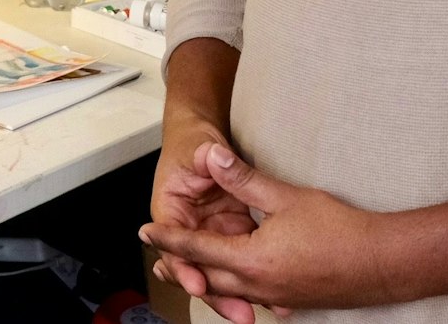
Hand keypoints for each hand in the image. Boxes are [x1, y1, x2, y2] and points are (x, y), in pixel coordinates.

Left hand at [143, 143, 396, 321]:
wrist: (384, 263)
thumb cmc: (342, 229)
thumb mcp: (287, 197)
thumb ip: (245, 179)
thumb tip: (215, 159)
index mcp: (251, 259)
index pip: (197, 247)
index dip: (169, 238)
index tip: (145, 231)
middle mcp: (258, 284)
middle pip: (206, 277)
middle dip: (180, 267)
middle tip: (157, 259)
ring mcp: (276, 298)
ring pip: (229, 291)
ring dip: (206, 281)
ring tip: (191, 274)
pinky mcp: (292, 302)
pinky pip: (254, 298)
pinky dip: (237, 291)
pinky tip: (238, 288)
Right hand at [151, 119, 259, 321]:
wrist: (198, 141)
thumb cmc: (192, 145)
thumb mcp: (199, 148)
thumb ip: (206, 156)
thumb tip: (212, 155)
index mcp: (172, 211)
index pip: (176, 245)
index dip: (185, 267)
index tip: (198, 284)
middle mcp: (191, 228)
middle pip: (198, 268)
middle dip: (217, 295)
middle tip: (239, 313)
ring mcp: (213, 234)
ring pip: (221, 272)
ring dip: (237, 295)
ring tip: (256, 313)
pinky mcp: (233, 234)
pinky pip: (242, 261)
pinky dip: (256, 281)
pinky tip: (275, 300)